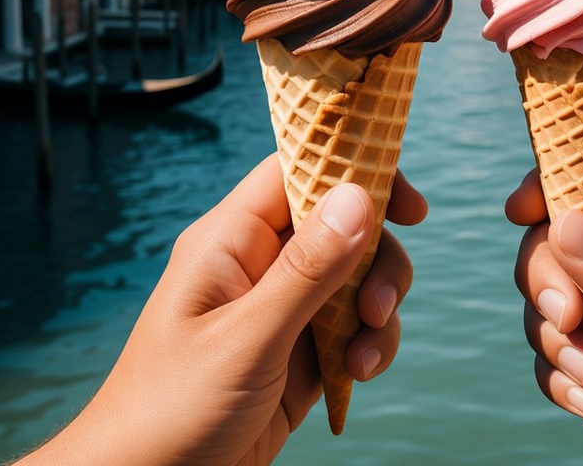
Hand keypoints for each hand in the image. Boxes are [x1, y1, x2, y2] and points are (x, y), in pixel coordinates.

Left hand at [17, 153, 424, 465]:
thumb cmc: (172, 411)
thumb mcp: (246, 339)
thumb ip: (306, 270)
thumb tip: (360, 195)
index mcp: (233, 240)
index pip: (299, 171)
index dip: (357, 171)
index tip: (410, 206)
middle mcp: (261, 263)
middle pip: (343, 224)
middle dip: (376, 260)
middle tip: (380, 303)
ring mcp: (283, 306)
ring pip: (356, 276)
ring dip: (377, 308)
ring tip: (364, 354)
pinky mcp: (301, 349)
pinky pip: (353, 325)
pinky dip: (369, 343)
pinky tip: (358, 374)